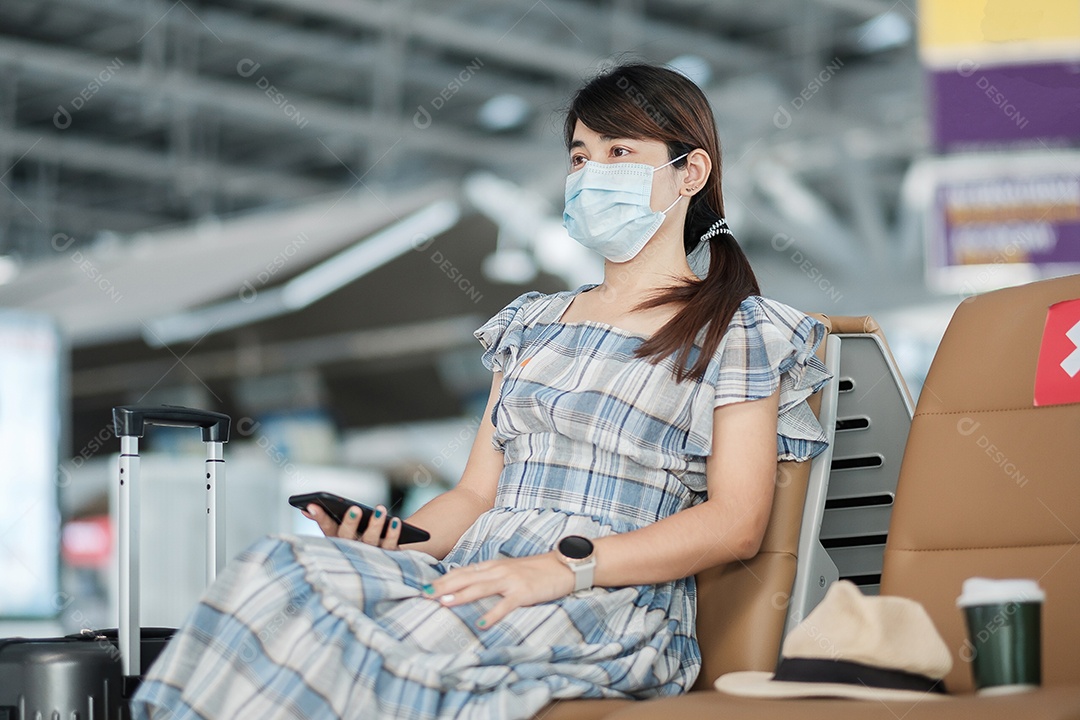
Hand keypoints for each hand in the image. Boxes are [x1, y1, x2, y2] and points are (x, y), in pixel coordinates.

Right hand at [301, 503, 403, 549]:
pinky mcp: (387, 557)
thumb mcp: (342, 528)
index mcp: (337, 541)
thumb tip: (307, 508)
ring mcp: (369, 556)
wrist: (384, 557)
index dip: (320, 517)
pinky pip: (390, 546)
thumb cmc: (358, 536)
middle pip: (348, 537)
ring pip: (370, 541)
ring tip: (380, 509)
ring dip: (375, 525)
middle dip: (350, 523)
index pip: (326, 528)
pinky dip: (392, 534)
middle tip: (355, 508)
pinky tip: (394, 521)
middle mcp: (351, 550)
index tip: (312, 505)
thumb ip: (326, 519)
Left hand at [422, 553, 575, 628]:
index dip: (443, 579)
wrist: (564, 565)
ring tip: (443, 602)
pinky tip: (481, 623)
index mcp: (493, 566)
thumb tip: (467, 585)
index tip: (425, 586)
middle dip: (443, 586)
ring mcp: (511, 581)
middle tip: (424, 593)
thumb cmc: (536, 570)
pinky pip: (505, 605)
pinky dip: (492, 614)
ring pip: (480, 587)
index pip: (463, 572)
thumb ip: (489, 577)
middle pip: (465, 578)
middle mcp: (498, 571)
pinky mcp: (524, 592)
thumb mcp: (509, 570)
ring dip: (460, 595)